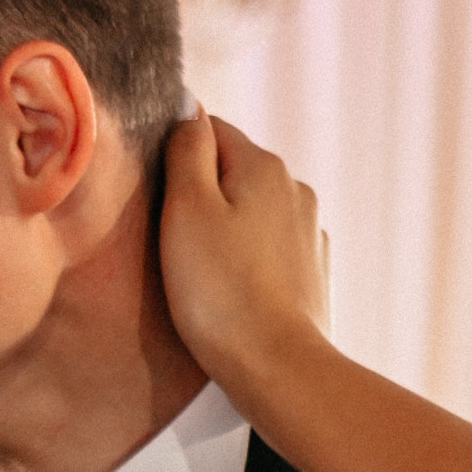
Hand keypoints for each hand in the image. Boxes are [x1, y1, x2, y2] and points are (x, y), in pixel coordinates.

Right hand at [156, 111, 329, 399]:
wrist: (276, 367)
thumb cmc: (221, 293)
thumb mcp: (187, 209)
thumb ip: (186, 149)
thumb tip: (186, 104)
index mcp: (264, 165)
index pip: (208, 130)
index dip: (175, 160)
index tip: (160, 202)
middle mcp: (295, 188)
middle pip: (232, 171)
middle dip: (202, 196)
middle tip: (175, 243)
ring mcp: (309, 231)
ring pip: (251, 212)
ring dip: (226, 230)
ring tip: (204, 274)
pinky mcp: (312, 271)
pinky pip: (268, 248)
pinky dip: (248, 260)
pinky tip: (232, 291)